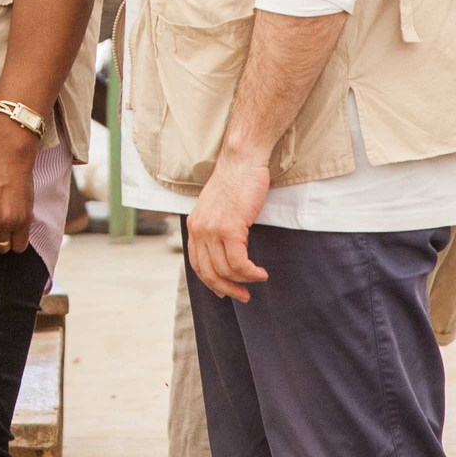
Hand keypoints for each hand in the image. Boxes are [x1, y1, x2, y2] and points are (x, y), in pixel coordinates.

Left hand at [187, 151, 273, 300]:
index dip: (211, 282)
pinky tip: (261, 273)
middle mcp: (199, 229)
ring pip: (226, 270)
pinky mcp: (230, 228)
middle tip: (243, 296)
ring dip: (244, 281)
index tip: (224, 291)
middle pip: (209, 273)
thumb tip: (225, 251)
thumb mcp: (217, 207)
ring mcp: (212, 230)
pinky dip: (251, 273)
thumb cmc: (236, 181)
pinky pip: (239, 263)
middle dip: (227, 289)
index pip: (197, 264)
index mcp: (194, 225)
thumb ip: (216, 227)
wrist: (242, 161)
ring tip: (258, 279)